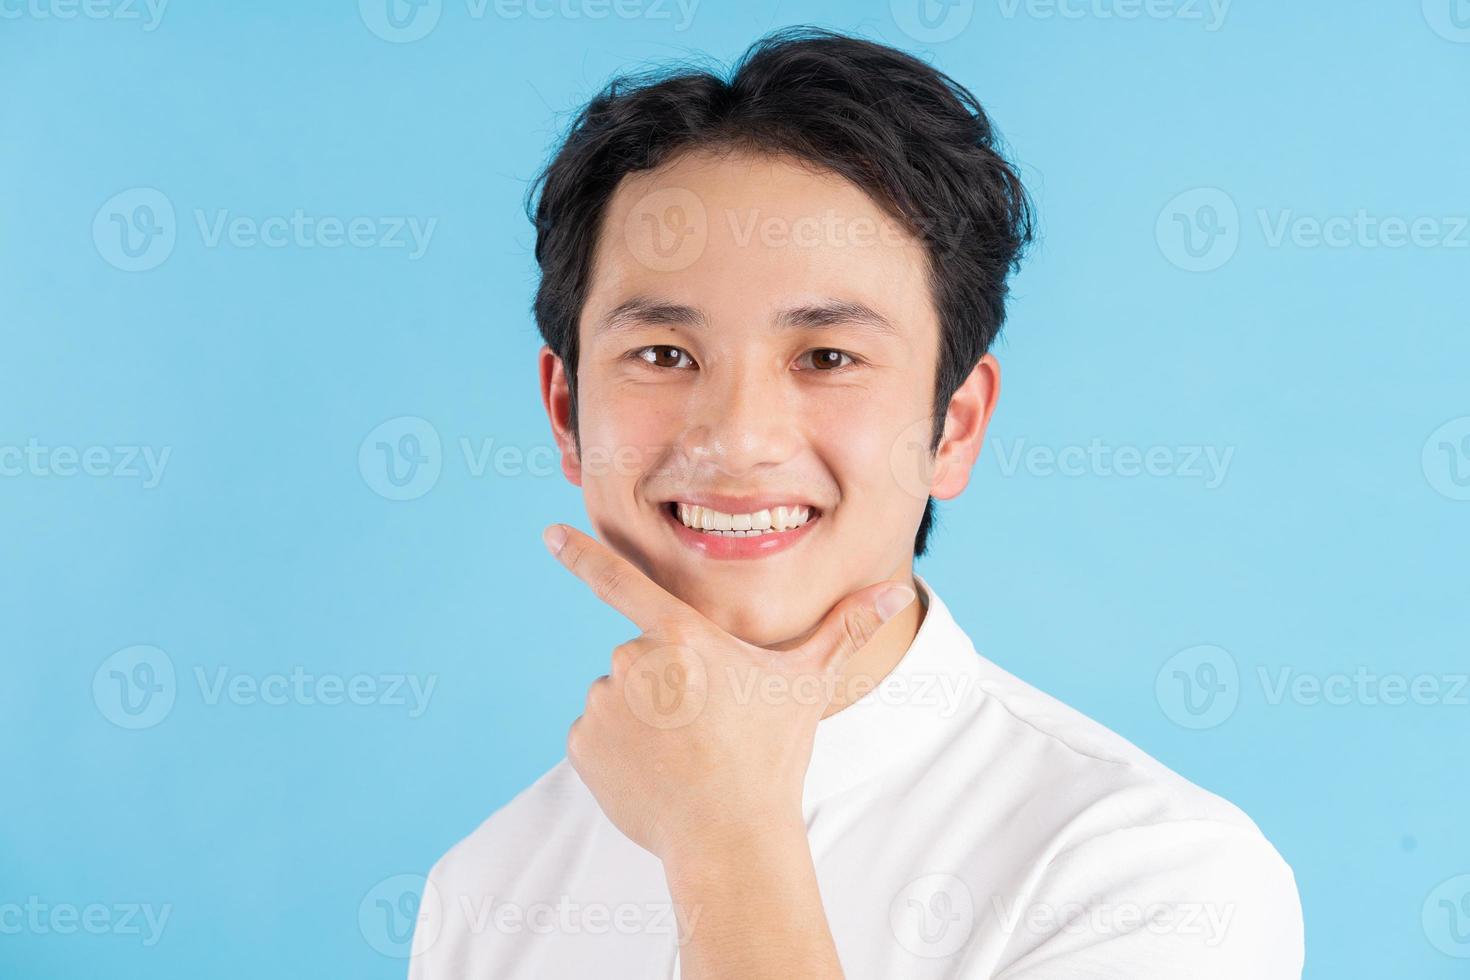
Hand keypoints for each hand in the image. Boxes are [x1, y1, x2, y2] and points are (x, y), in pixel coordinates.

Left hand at [542, 522, 915, 865]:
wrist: (729, 839)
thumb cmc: (772, 757)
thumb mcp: (806, 686)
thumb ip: (845, 631)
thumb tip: (896, 594)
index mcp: (683, 637)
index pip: (623, 582)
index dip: (582, 555)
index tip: (547, 535)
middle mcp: (634, 662)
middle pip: (641, 655)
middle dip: (666, 681)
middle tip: (705, 722)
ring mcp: (603, 705)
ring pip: (619, 695)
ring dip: (642, 716)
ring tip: (683, 752)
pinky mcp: (582, 745)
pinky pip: (597, 733)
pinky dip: (618, 749)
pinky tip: (655, 772)